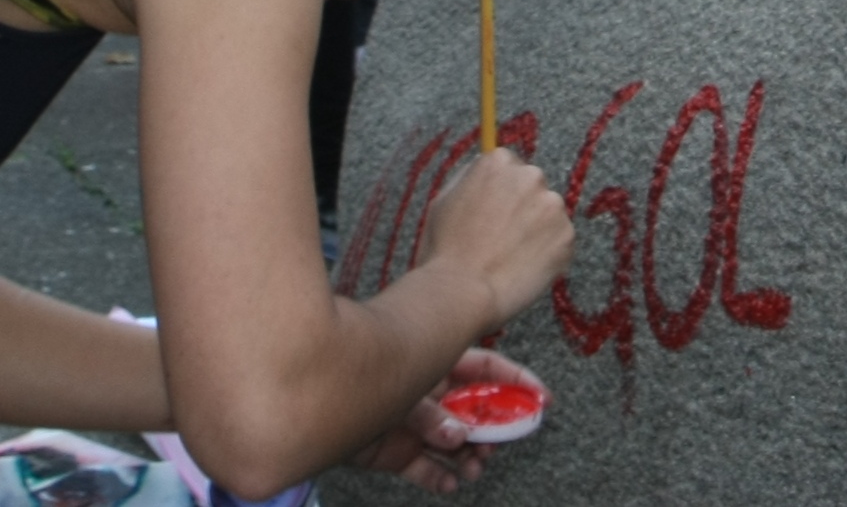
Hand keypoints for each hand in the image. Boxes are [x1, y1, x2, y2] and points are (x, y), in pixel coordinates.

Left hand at [356, 352, 543, 493]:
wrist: (304, 400)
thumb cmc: (357, 374)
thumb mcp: (404, 386)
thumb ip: (434, 415)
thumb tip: (457, 438)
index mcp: (437, 362)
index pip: (487, 367)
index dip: (517, 381)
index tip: (542, 400)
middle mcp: (429, 392)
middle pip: (474, 410)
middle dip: (492, 429)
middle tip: (500, 445)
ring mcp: (412, 422)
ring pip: (452, 442)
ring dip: (468, 456)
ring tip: (476, 467)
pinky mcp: (394, 450)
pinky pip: (423, 467)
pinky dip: (438, 477)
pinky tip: (450, 484)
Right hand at [412, 149, 573, 325]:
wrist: (461, 291)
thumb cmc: (445, 250)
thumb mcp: (445, 200)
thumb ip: (472, 180)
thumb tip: (488, 170)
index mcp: (498, 161)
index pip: (509, 168)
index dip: (499, 196)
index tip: (490, 217)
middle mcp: (530, 175)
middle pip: (531, 188)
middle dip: (521, 210)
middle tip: (499, 241)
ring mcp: (552, 205)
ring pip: (547, 217)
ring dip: (535, 232)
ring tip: (508, 259)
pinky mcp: (566, 236)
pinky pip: (559, 244)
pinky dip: (546, 257)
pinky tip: (522, 271)